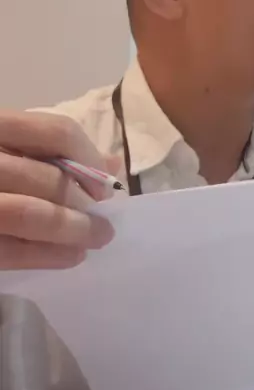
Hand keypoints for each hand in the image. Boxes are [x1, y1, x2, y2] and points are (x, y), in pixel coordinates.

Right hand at [0, 111, 114, 270]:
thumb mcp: (3, 141)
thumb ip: (46, 148)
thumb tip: (107, 164)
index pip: (53, 131)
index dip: (87, 158)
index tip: (103, 183)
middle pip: (45, 177)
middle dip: (82, 204)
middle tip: (104, 224)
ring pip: (29, 214)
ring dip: (71, 232)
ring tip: (94, 241)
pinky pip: (8, 251)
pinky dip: (44, 256)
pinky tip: (68, 257)